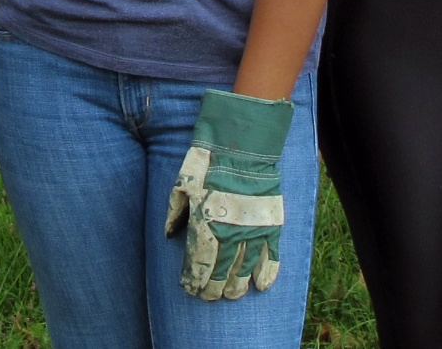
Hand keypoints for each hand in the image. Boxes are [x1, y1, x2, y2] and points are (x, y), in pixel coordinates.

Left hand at [164, 89, 291, 299]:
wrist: (242, 144)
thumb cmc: (207, 162)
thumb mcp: (182, 184)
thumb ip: (176, 212)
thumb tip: (169, 235)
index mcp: (205, 223)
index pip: (199, 263)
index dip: (194, 279)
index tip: (190, 289)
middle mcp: (230, 232)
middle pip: (222, 271)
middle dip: (214, 287)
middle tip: (210, 297)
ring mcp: (253, 229)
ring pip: (245, 268)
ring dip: (237, 285)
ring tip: (231, 295)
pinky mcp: (271, 223)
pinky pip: (271, 255)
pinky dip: (268, 273)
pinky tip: (261, 286)